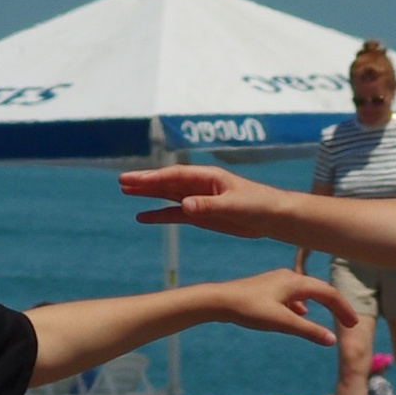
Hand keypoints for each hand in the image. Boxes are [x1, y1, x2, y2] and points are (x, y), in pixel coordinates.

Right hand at [120, 163, 287, 240]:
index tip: (133, 179)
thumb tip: (184, 204)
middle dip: (144, 182)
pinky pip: (175, 214)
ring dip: (147, 194)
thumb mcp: (235, 206)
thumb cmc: (260, 205)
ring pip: (168, 196)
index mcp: (209, 177)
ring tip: (125, 191)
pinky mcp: (202, 216)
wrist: (274, 218)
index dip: (153, 178)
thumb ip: (209, 205)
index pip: (175, 176)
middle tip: (121, 180)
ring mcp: (199, 200)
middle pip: (167, 182)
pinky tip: (142, 217)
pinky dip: (159, 215)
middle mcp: (200, 186)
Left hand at [208, 267, 354, 350]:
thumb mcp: (282, 322)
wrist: (219, 300)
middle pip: (320, 290)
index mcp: (296, 282)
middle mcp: (289, 277)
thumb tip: (332, 340)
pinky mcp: (268, 288)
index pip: (329, 293)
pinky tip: (300, 313)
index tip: (353, 324)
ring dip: (320, 303)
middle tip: (348, 322)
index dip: (344, 308)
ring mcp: (278, 281)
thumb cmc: (249, 309)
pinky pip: (293, 294)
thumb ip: (308, 331)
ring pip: (307, 291)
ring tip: (329, 316)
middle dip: (335, 306)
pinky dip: (303, 304)